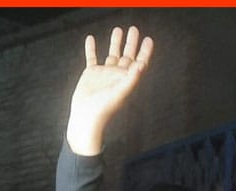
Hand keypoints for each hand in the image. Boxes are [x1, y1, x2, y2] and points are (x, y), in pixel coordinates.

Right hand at [66, 26, 153, 155]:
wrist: (87, 115)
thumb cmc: (105, 108)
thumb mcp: (121, 92)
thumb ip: (131, 79)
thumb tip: (142, 66)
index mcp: (127, 78)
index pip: (139, 62)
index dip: (145, 51)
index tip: (148, 39)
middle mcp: (117, 74)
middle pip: (127, 55)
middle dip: (131, 42)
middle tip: (134, 29)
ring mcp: (104, 73)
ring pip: (112, 54)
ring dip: (115, 42)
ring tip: (118, 29)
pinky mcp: (91, 74)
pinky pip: (92, 57)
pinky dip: (91, 48)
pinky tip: (91, 38)